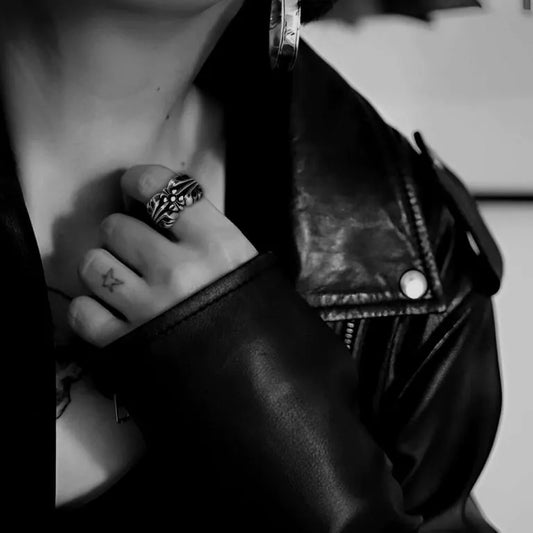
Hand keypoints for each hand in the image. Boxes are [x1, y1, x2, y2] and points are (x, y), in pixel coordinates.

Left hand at [68, 165, 257, 346]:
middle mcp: (177, 271)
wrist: (254, 380)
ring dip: (102, 268)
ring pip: (92, 264)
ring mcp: (148, 308)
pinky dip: (89, 309)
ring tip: (121, 281)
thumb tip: (157, 207)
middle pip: (115, 227)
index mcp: (214, 244)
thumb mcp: (242, 261)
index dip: (137, 181)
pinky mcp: (125, 344)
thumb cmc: (249, 314)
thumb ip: (205, 230)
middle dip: (121, 235)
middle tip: (136, 250)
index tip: (133, 189)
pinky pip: (82, 311)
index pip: (158, 187)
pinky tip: (108, 311)